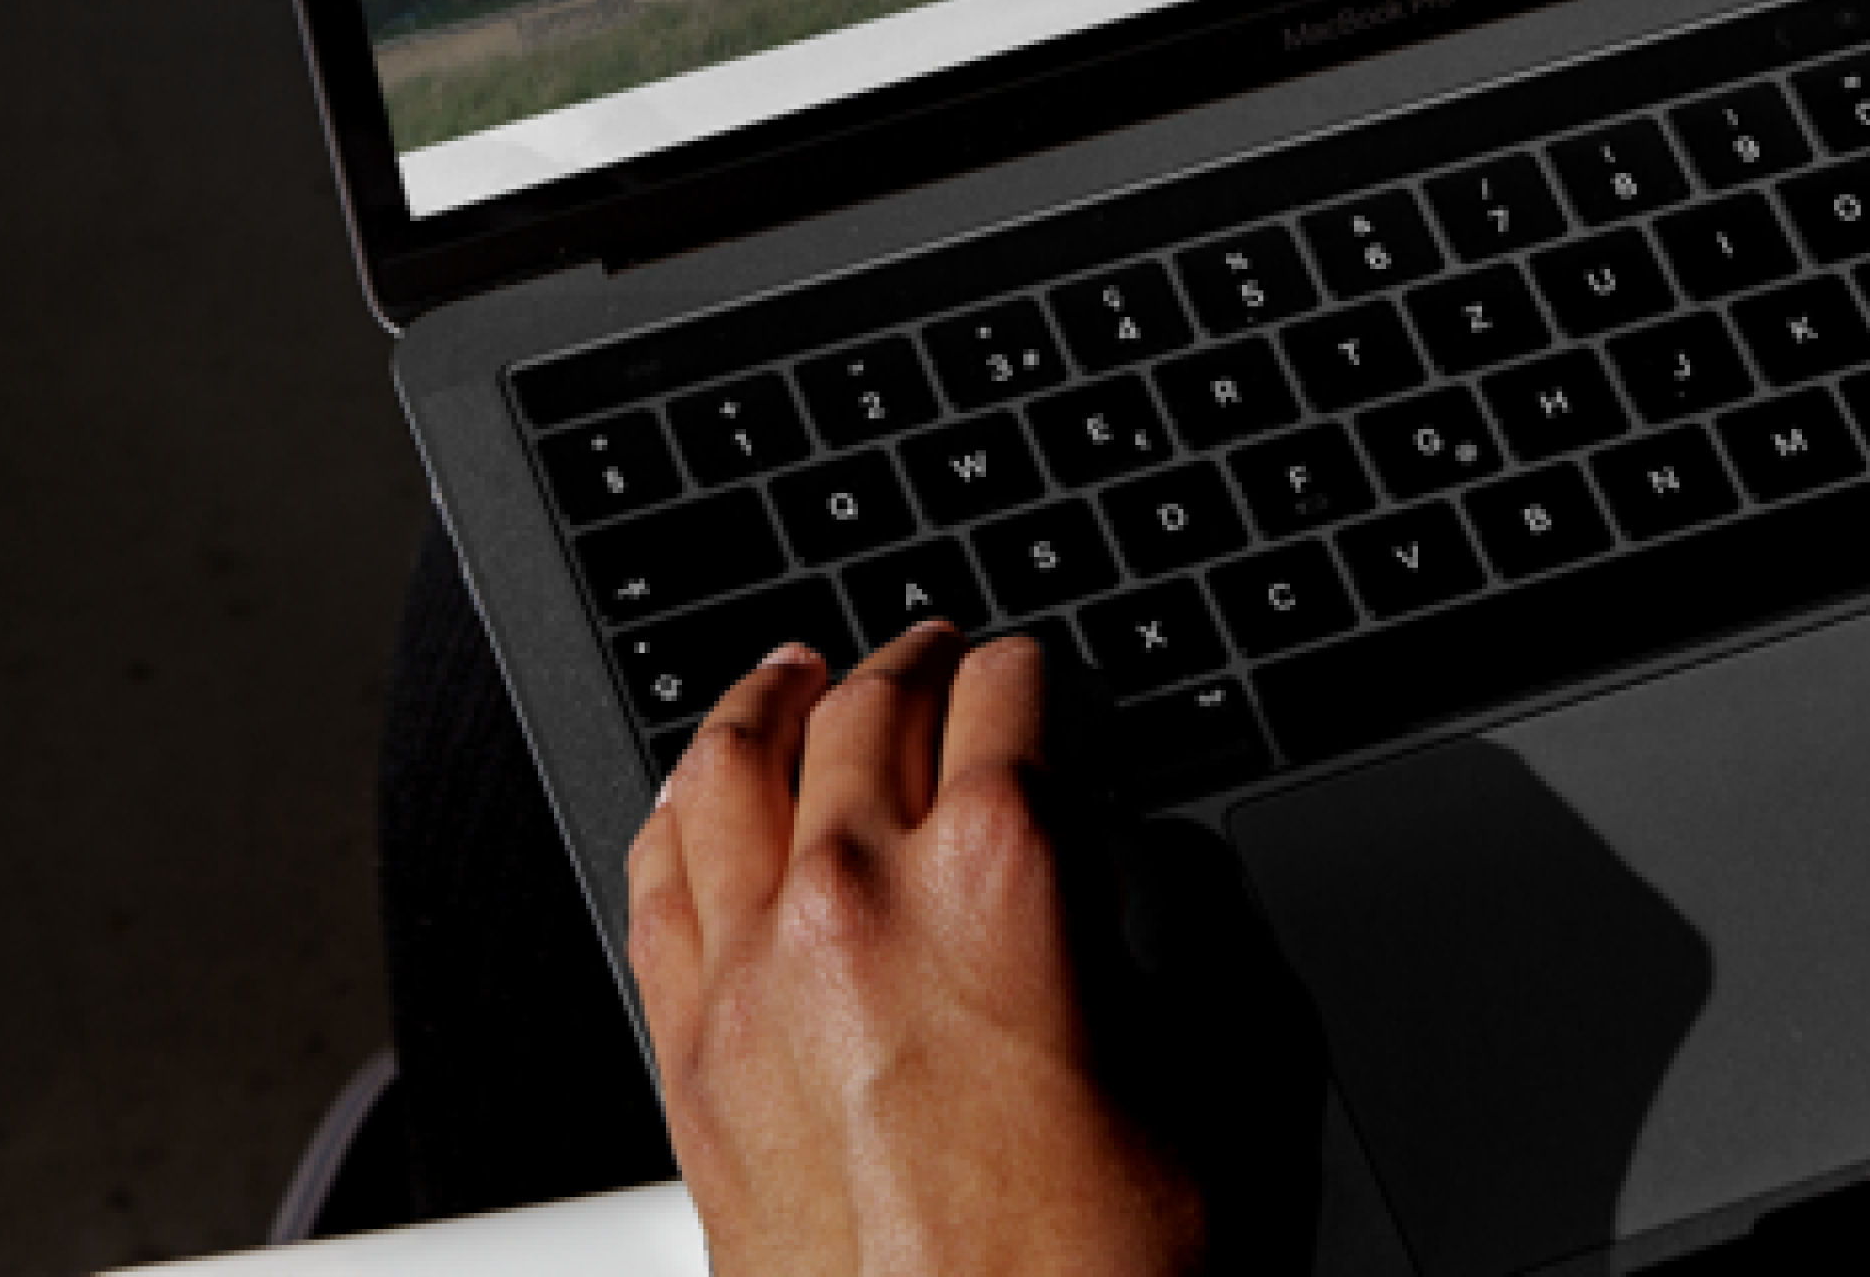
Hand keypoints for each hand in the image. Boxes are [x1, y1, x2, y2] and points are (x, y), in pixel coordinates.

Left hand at [626, 624, 1205, 1276]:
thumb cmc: (1093, 1276)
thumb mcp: (1213, 1076)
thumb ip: (1186, 939)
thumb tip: (1159, 881)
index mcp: (1001, 877)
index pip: (1016, 692)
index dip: (1045, 674)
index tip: (1048, 685)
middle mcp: (860, 897)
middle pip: (873, 704)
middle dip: (920, 662)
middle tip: (943, 655)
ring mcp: (756, 970)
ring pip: (734, 762)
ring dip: (777, 699)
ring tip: (801, 675)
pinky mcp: (690, 1052)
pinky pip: (656, 876)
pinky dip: (677, 806)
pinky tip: (699, 794)